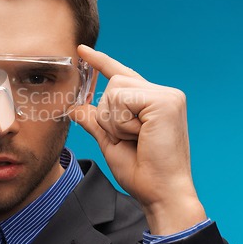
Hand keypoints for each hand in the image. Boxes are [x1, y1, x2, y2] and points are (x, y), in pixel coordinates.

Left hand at [70, 45, 205, 234]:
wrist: (159, 193)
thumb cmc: (140, 171)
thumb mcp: (110, 141)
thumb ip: (95, 121)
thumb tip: (75, 107)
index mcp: (152, 101)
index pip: (121, 74)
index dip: (100, 62)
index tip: (81, 50)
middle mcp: (163, 93)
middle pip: (112, 84)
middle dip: (108, 116)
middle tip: (129, 139)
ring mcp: (167, 95)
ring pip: (114, 91)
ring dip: (115, 121)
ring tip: (136, 138)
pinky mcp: (166, 101)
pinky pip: (122, 100)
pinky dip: (122, 122)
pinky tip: (140, 135)